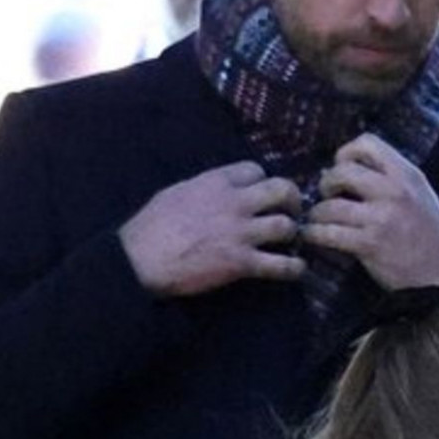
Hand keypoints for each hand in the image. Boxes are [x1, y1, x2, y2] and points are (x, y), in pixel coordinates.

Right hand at [119, 161, 304, 295]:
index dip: (263, 181)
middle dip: (292, 200)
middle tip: (291, 211)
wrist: (141, 259)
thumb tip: (215, 190)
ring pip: (286, 225)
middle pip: (282, 190)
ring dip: (293, 233)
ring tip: (291, 242)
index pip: (255, 170)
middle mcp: (235, 203)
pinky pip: (280, 265)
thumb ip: (203, 188)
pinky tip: (296, 268)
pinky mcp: (242, 263)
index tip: (263, 193)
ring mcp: (241, 233)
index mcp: (216, 182)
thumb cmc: (151, 226)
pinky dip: (294, 267)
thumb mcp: (177, 192)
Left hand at [307, 133, 438, 288]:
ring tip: (317, 220)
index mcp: (408, 175)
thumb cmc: (431, 238)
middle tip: (328, 196)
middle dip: (326, 183)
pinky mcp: (369, 244)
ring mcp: (381, 218)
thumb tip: (351, 170)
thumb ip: (393, 179)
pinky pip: (329, 233)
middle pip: (342, 171)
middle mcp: (394, 191)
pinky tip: (313, 236)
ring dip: (317, 213)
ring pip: (330, 205)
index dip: (346, 152)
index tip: (341, 167)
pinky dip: (314, 234)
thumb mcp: (421, 196)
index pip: (368, 143)